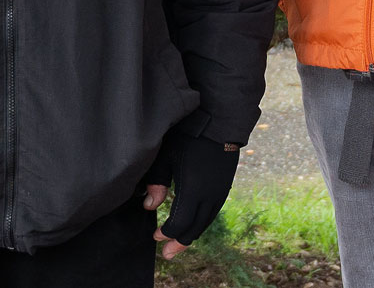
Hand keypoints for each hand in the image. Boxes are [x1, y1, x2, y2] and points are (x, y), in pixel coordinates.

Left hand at [140, 132, 241, 258]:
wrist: (219, 121)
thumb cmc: (189, 136)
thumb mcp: (166, 156)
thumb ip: (157, 183)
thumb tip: (149, 206)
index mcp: (194, 190)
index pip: (180, 223)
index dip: (167, 233)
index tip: (155, 236)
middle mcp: (210, 196)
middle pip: (194, 229)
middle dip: (179, 242)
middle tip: (167, 252)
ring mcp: (220, 192)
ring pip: (205, 222)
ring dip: (191, 234)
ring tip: (179, 242)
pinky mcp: (224, 187)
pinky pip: (212, 212)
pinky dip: (200, 223)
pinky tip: (193, 223)